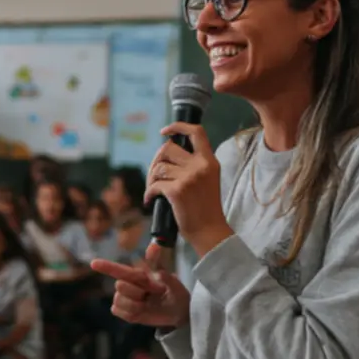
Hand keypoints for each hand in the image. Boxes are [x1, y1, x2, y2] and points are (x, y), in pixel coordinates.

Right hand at [92, 244, 190, 328]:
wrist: (177, 312)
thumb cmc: (175, 293)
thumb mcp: (175, 282)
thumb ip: (166, 273)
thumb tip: (157, 259)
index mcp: (138, 274)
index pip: (119, 270)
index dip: (106, 266)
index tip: (94, 263)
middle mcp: (128, 284)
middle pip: (120, 286)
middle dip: (138, 291)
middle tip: (154, 293)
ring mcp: (125, 298)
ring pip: (119, 300)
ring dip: (136, 305)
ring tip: (148, 304)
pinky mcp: (124, 312)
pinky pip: (120, 312)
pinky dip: (132, 314)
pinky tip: (142, 312)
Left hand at [146, 122, 232, 257]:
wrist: (210, 231)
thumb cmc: (205, 208)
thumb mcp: (207, 180)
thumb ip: (193, 165)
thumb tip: (165, 153)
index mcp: (209, 161)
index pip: (196, 132)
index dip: (177, 127)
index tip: (163, 132)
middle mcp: (200, 166)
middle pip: (167, 149)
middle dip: (155, 161)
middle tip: (154, 176)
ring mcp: (189, 178)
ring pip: (159, 167)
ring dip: (151, 179)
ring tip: (153, 191)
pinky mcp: (177, 191)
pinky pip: (154, 185)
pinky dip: (148, 193)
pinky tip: (150, 201)